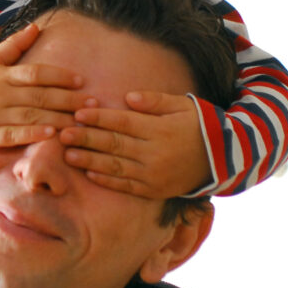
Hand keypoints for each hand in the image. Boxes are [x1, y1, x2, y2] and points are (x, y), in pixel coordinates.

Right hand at [0, 23, 85, 149]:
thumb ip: (14, 46)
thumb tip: (36, 27)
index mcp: (2, 75)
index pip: (36, 73)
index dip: (60, 76)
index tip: (82, 81)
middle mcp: (0, 93)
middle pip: (39, 95)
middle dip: (68, 100)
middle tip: (92, 104)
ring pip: (31, 116)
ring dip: (58, 118)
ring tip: (80, 122)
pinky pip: (13, 134)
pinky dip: (32, 134)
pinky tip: (51, 135)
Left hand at [59, 91, 211, 196]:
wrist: (224, 159)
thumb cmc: (199, 125)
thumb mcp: (182, 105)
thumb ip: (154, 101)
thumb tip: (127, 98)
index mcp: (159, 129)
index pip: (122, 122)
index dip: (99, 117)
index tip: (78, 112)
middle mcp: (154, 153)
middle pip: (114, 144)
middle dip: (87, 139)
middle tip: (63, 134)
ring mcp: (153, 174)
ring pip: (116, 167)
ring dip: (90, 161)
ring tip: (68, 155)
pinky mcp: (154, 190)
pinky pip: (127, 186)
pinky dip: (107, 181)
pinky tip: (90, 175)